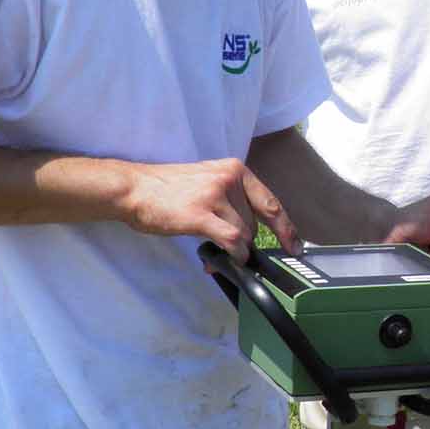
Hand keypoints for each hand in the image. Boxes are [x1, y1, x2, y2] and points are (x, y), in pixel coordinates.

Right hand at [122, 159, 299, 261]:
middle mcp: (229, 179)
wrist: (135, 189)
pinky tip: (219, 258)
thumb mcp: (208, 182)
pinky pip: (232, 240)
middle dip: (242, 242)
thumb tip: (247, 237)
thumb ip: (231, 202)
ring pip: (242, 235)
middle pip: (254, 224)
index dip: (286, 228)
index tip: (294, 247)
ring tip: (209, 249)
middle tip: (221, 248)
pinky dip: (233, 254)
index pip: (270, 202)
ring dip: (231, 251)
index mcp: (234, 170)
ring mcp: (215, 195)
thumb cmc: (168, 190)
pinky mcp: (201, 214)